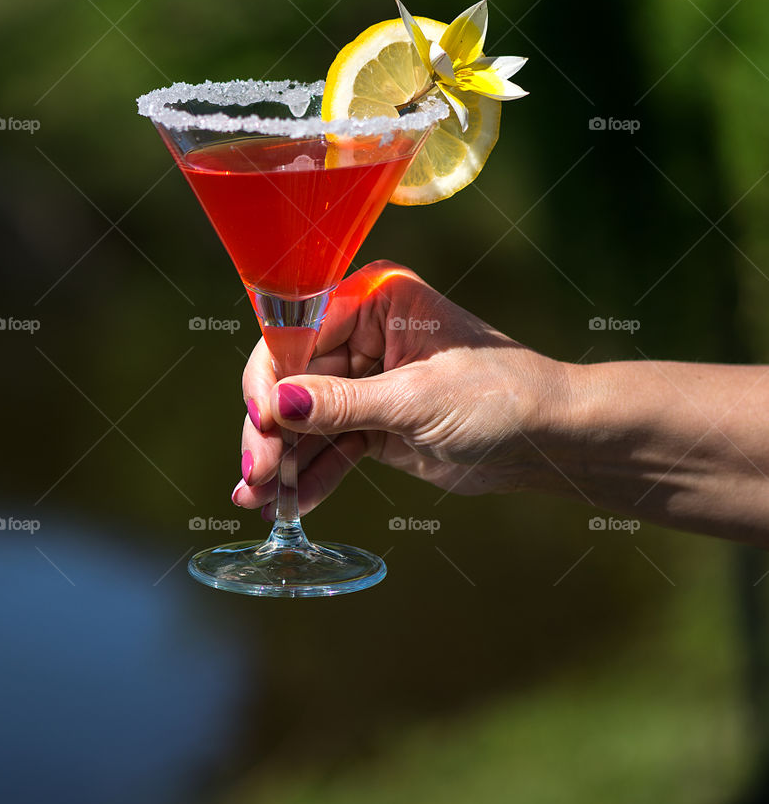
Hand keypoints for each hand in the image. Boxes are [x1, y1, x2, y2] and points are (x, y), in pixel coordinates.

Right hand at [235, 261, 568, 517]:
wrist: (548, 439)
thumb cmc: (499, 395)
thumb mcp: (416, 399)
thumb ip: (343, 404)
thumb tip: (278, 406)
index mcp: (375, 299)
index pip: (299, 332)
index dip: (271, 378)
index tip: (259, 424)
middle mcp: (362, 333)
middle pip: (292, 379)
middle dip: (272, 430)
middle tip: (255, 476)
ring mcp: (366, 379)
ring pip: (306, 419)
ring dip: (283, 460)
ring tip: (258, 501)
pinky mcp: (375, 421)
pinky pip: (331, 446)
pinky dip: (311, 475)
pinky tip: (288, 504)